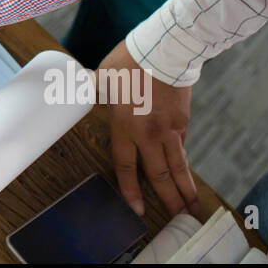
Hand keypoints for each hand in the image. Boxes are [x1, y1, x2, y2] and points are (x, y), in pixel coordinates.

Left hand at [98, 40, 198, 218]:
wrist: (165, 48)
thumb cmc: (130, 61)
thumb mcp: (103, 78)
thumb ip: (95, 92)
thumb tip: (75, 90)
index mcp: (125, 126)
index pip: (127, 167)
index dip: (131, 191)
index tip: (137, 209)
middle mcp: (150, 134)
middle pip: (159, 175)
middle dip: (168, 200)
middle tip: (178, 219)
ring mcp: (171, 129)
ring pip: (178, 167)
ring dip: (185, 189)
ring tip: (192, 207)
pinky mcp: (184, 120)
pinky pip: (182, 146)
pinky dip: (183, 160)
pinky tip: (184, 171)